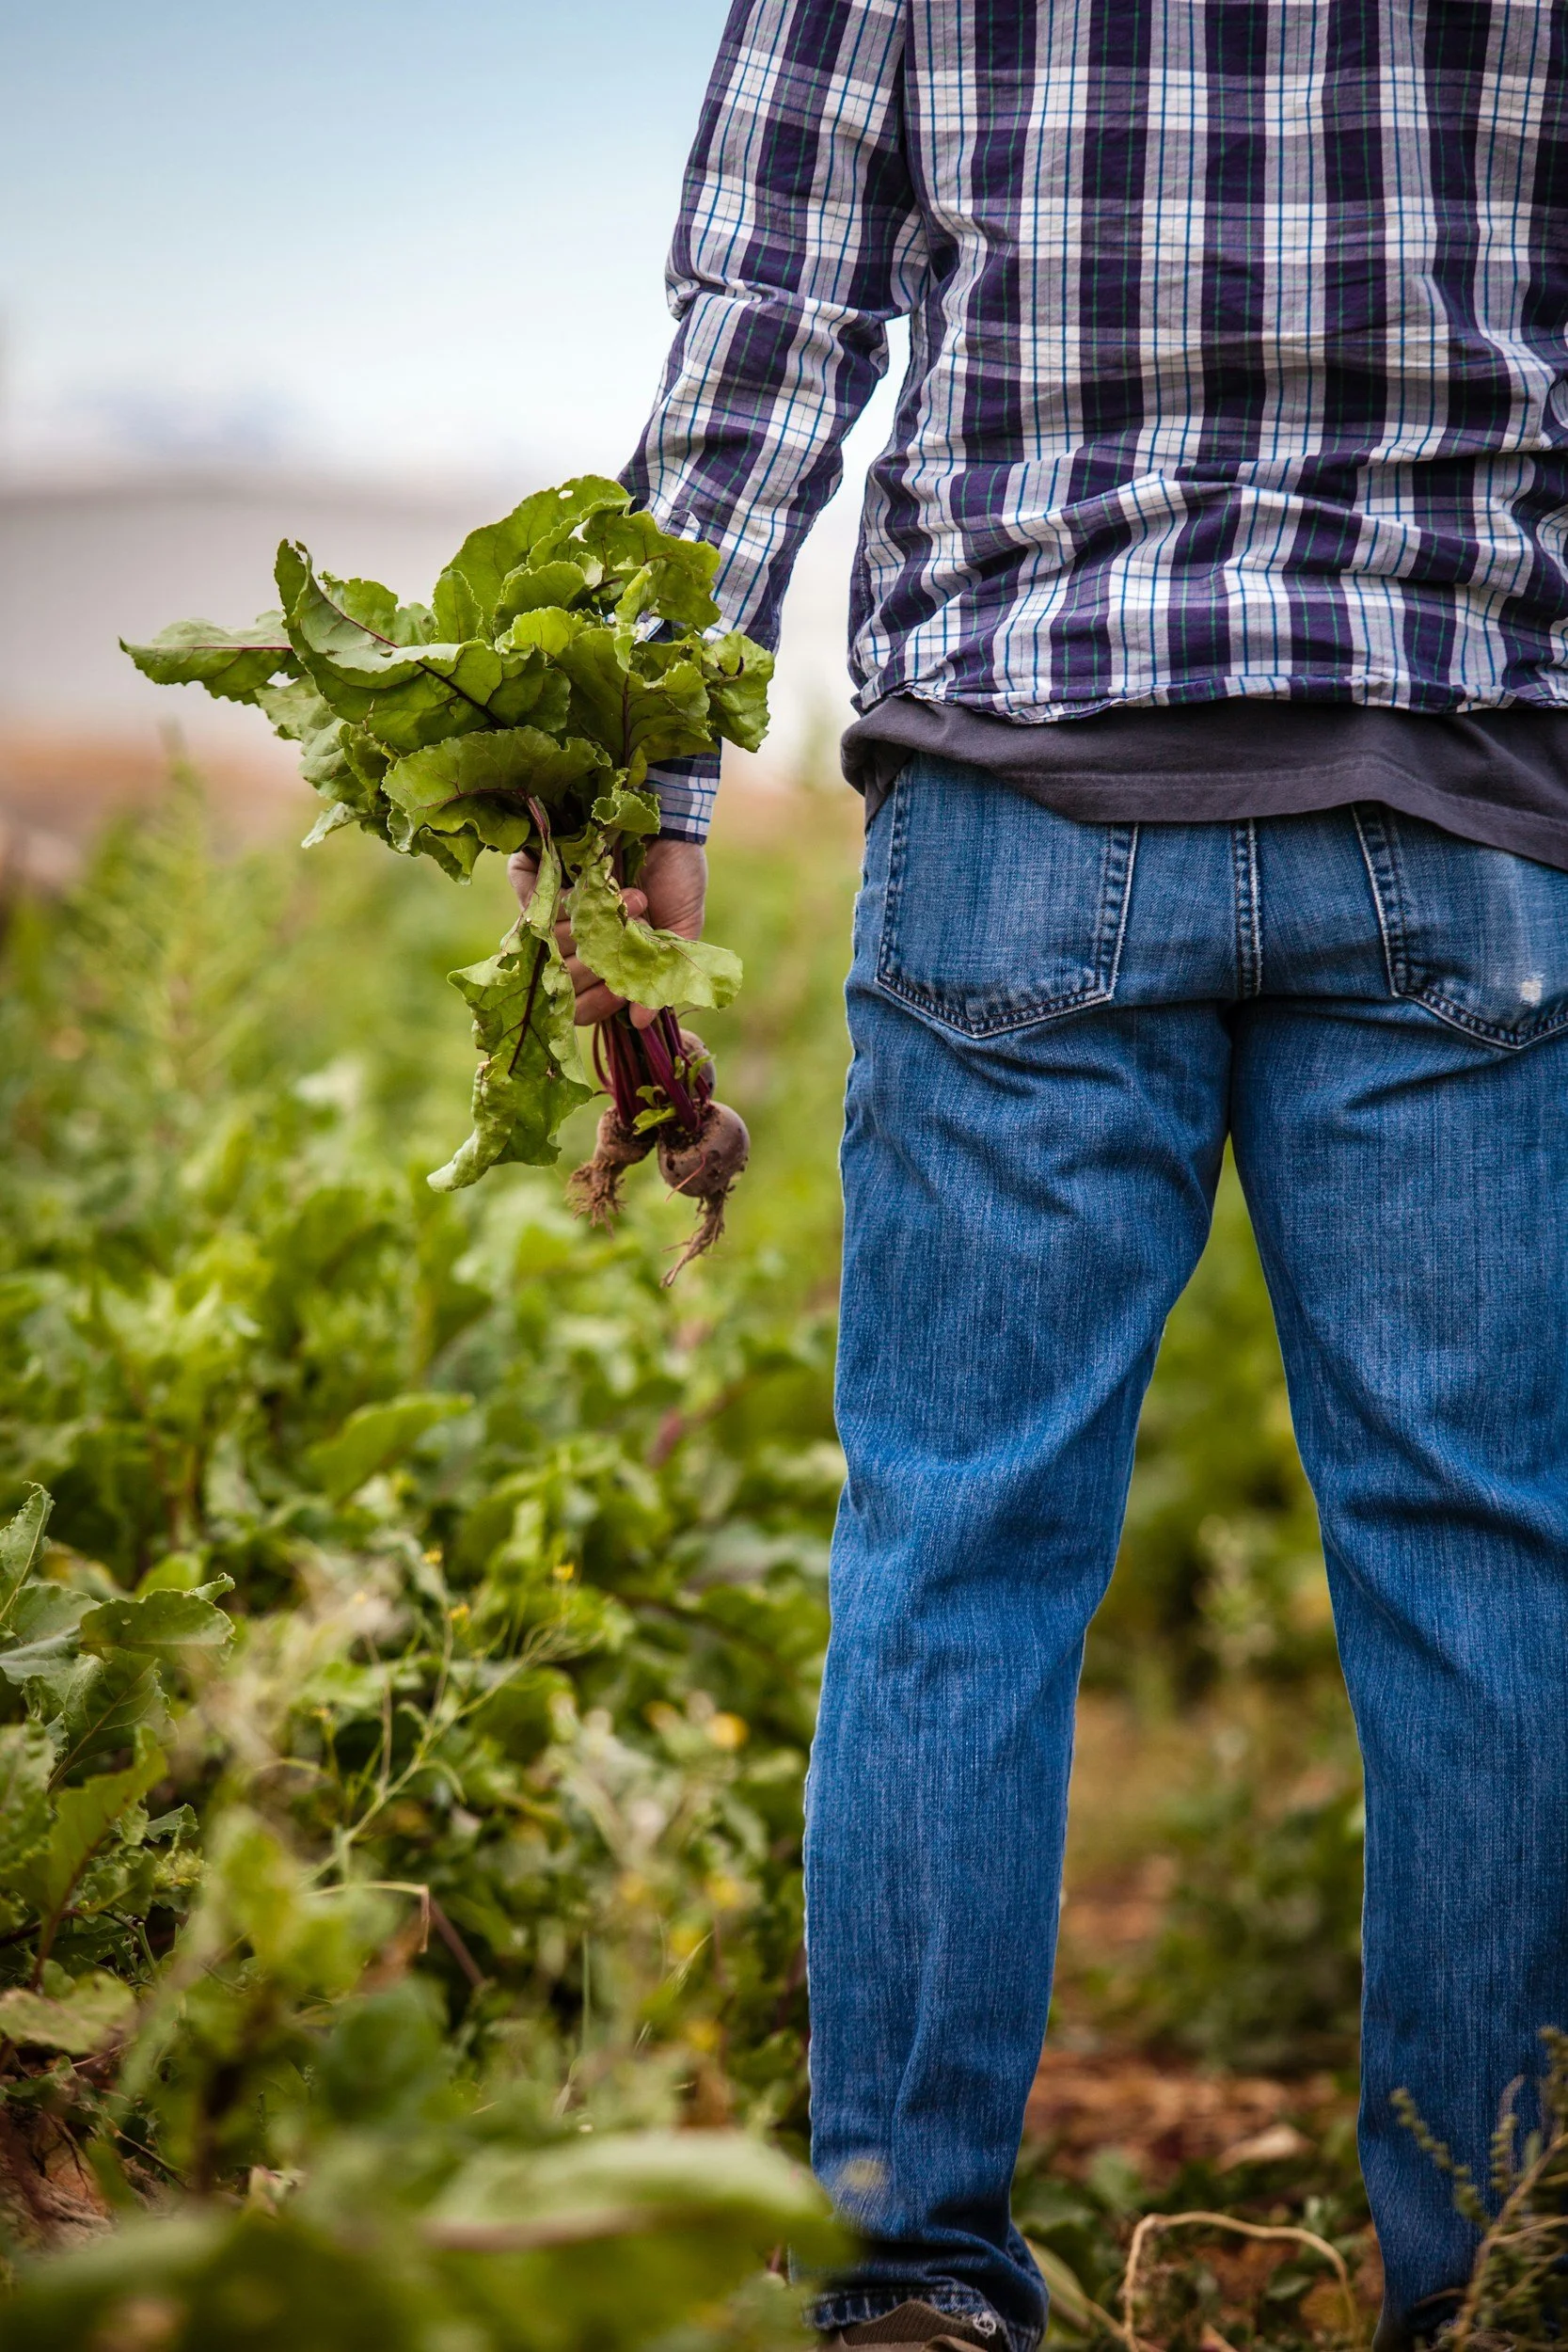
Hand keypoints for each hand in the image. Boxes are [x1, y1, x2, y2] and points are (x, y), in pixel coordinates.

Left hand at [507, 836, 707, 1027]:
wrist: (669, 820)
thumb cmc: (677, 875)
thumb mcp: (679, 930)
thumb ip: (660, 976)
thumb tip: (640, 1023)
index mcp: (607, 959)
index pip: (580, 1006)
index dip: (597, 1004)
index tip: (622, 990)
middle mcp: (576, 939)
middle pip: (561, 979)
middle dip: (599, 962)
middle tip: (635, 931)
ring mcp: (553, 908)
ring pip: (548, 943)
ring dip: (594, 924)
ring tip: (633, 898)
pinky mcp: (538, 874)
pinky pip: (529, 899)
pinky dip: (562, 896)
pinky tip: (595, 883)